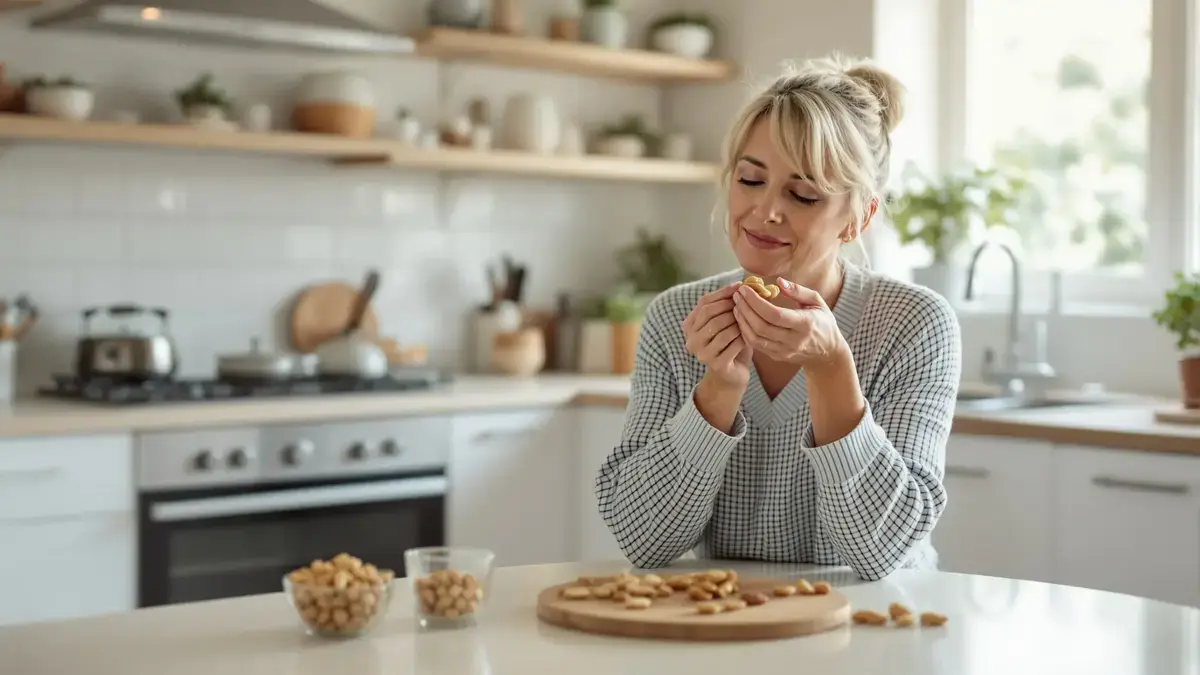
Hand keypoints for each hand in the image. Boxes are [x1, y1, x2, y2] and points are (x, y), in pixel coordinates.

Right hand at [682, 283, 752, 388]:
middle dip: (730, 308)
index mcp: (689, 326)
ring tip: (748, 320)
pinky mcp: (716, 365)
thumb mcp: (725, 321)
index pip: (704, 303)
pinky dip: (743, 338)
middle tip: (746, 304)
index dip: (723, 294)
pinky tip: (749, 336)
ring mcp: (702, 354)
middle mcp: (691, 340)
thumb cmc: (729, 344)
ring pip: (722, 330)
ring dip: (738, 323)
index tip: (740, 287)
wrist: (732, 374)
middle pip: (710, 316)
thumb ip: (726, 304)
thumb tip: (739, 284)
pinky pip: (732, 345)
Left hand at [732, 278, 847, 370]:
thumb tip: (779, 281)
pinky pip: (756, 345)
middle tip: (737, 295)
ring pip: (755, 338)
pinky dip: (745, 331)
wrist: (826, 354)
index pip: (775, 315)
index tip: (745, 289)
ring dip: (742, 321)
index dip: (756, 302)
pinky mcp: (777, 356)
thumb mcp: (817, 302)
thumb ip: (798, 291)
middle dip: (745, 309)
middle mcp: (793, 340)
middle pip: (761, 326)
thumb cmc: (822, 323)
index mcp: (805, 324)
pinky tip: (742, 319)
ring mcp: (784, 351)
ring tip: (736, 305)